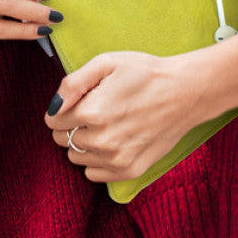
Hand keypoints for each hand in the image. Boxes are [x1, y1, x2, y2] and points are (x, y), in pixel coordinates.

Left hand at [44, 51, 198, 182]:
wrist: (184, 92)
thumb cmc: (144, 73)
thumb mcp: (106, 63)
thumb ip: (73, 83)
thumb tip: (53, 106)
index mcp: (92, 112)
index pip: (53, 121)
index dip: (60, 109)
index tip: (76, 101)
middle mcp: (102, 141)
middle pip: (63, 141)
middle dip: (70, 125)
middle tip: (91, 110)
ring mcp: (116, 159)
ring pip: (76, 158)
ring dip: (82, 143)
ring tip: (104, 124)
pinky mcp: (130, 170)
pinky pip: (94, 174)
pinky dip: (96, 160)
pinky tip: (112, 140)